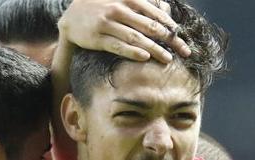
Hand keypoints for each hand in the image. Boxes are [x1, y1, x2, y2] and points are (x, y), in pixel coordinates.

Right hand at [58, 0, 190, 62]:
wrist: (71, 17)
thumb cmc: (102, 8)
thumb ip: (142, 4)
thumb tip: (166, 9)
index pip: (154, 13)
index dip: (170, 25)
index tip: (181, 36)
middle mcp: (118, 10)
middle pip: (149, 26)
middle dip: (168, 39)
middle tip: (183, 51)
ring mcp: (107, 24)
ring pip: (135, 38)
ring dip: (154, 49)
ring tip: (168, 59)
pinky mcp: (98, 38)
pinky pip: (118, 46)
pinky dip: (132, 52)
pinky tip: (144, 58)